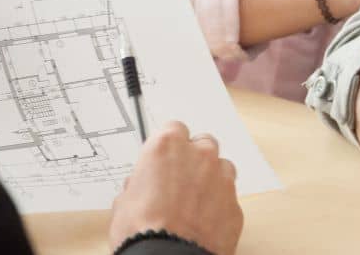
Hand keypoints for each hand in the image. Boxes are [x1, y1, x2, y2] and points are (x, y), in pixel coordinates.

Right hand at [109, 122, 243, 254]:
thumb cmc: (143, 231)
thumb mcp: (124, 202)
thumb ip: (139, 184)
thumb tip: (140, 189)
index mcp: (168, 146)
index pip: (174, 128)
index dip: (168, 146)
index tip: (164, 157)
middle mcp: (199, 156)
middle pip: (203, 144)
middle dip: (193, 158)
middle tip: (179, 180)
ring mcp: (221, 178)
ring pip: (221, 167)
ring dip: (210, 179)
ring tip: (193, 202)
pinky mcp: (235, 204)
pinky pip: (228, 197)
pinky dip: (219, 205)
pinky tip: (204, 220)